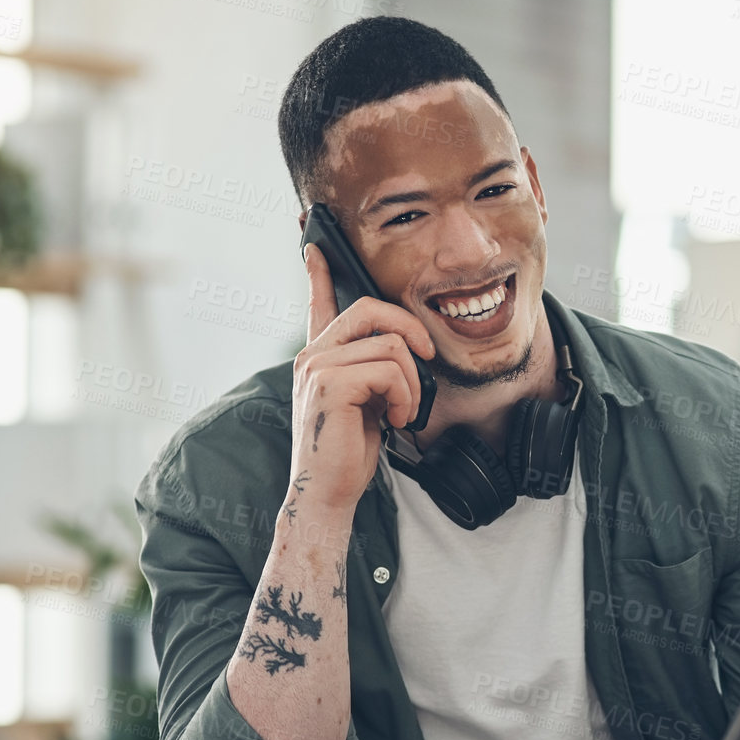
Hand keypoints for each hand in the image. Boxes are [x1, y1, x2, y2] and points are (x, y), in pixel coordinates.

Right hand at [287, 244, 434, 517]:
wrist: (328, 492)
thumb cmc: (348, 453)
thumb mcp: (367, 403)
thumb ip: (375, 372)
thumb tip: (408, 352)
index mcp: (320, 358)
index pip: (317, 304)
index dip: (318, 273)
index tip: (314, 247)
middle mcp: (312, 356)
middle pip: (369, 309)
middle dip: (409, 328)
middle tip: (427, 357)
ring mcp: (317, 367)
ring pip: (389, 345)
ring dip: (411, 382)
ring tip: (403, 411)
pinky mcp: (329, 384)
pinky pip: (388, 369)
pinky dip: (404, 396)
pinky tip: (396, 419)